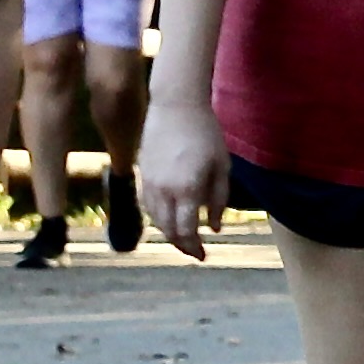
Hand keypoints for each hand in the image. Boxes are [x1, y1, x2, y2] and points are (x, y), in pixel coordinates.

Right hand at [141, 94, 229, 259]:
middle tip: (195, 251)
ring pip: (155, 219)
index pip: (186, 231)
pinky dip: (158, 217)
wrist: (175, 107)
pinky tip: (169, 218)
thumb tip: (215, 227)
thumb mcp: (222, 167)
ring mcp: (149, 183)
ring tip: (184, 238)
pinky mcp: (142, 174)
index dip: (194, 247)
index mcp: (186, 190)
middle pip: (168, 230)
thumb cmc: (205, 135)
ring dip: (169, 232)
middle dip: (182, 244)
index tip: (203, 256)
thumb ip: (218, 199)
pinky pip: (148, 205)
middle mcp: (163, 191)